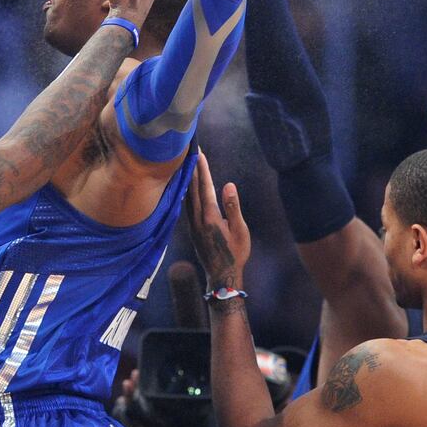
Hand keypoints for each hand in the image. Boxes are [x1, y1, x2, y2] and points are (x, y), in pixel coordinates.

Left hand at [185, 151, 250, 288]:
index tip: (200, 153)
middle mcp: (197, 219)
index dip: (202, 169)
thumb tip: (229, 185)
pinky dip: (186, 190)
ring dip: (187, 178)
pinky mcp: (191, 229)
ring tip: (187, 163)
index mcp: (210, 217)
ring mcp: (192, 224)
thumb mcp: (240, 230)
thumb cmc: (236, 253)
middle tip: (190, 151)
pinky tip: (186, 186)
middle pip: (192, 188)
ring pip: (187, 195)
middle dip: (192, 169)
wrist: (221, 275)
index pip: (205, 187)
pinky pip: (186, 204)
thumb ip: (233, 207)